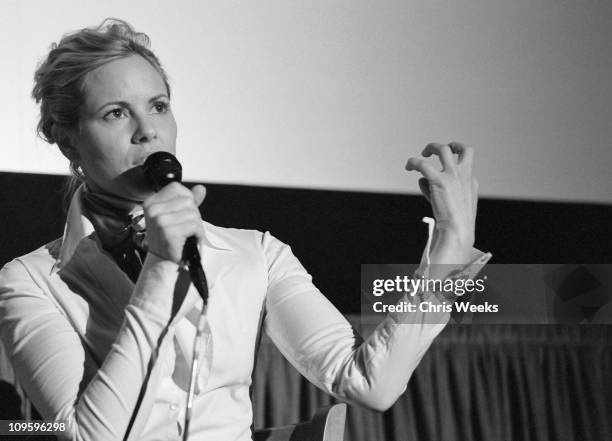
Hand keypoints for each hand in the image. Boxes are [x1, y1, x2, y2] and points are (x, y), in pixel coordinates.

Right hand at [142, 182, 206, 262]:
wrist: (164, 262)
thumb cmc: (171, 239)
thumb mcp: (178, 216)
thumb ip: (189, 201)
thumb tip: (201, 188)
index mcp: (151, 203)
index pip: (176, 187)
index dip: (186, 199)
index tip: (182, 214)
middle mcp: (153, 210)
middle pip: (188, 200)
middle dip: (193, 215)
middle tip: (184, 228)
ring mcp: (160, 221)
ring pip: (193, 213)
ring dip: (196, 226)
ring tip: (186, 235)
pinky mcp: (169, 232)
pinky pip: (195, 225)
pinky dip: (197, 234)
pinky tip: (189, 240)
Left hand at [406, 142, 477, 264]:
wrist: (458, 232)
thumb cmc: (454, 225)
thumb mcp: (452, 207)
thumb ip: (438, 191)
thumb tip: (422, 180)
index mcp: (471, 183)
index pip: (463, 169)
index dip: (450, 173)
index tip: (440, 181)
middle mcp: (465, 176)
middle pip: (464, 150)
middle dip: (452, 145)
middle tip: (438, 152)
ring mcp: (453, 176)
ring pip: (444, 149)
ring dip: (432, 147)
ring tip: (423, 154)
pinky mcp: (439, 180)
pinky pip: (423, 164)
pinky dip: (414, 162)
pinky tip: (408, 166)